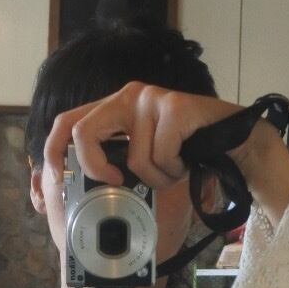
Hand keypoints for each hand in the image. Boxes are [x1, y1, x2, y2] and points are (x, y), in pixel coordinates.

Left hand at [42, 82, 288, 225]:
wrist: (236, 142)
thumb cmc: (188, 153)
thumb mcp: (142, 160)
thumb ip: (112, 165)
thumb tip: (72, 191)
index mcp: (113, 108)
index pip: (66, 122)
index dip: (52, 151)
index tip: (57, 179)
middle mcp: (127, 96)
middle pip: (83, 133)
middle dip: (96, 168)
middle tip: (119, 183)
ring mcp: (150, 99)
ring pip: (133, 157)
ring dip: (156, 178)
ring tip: (174, 171)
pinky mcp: (174, 107)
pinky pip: (160, 155)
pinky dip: (174, 170)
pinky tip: (188, 161)